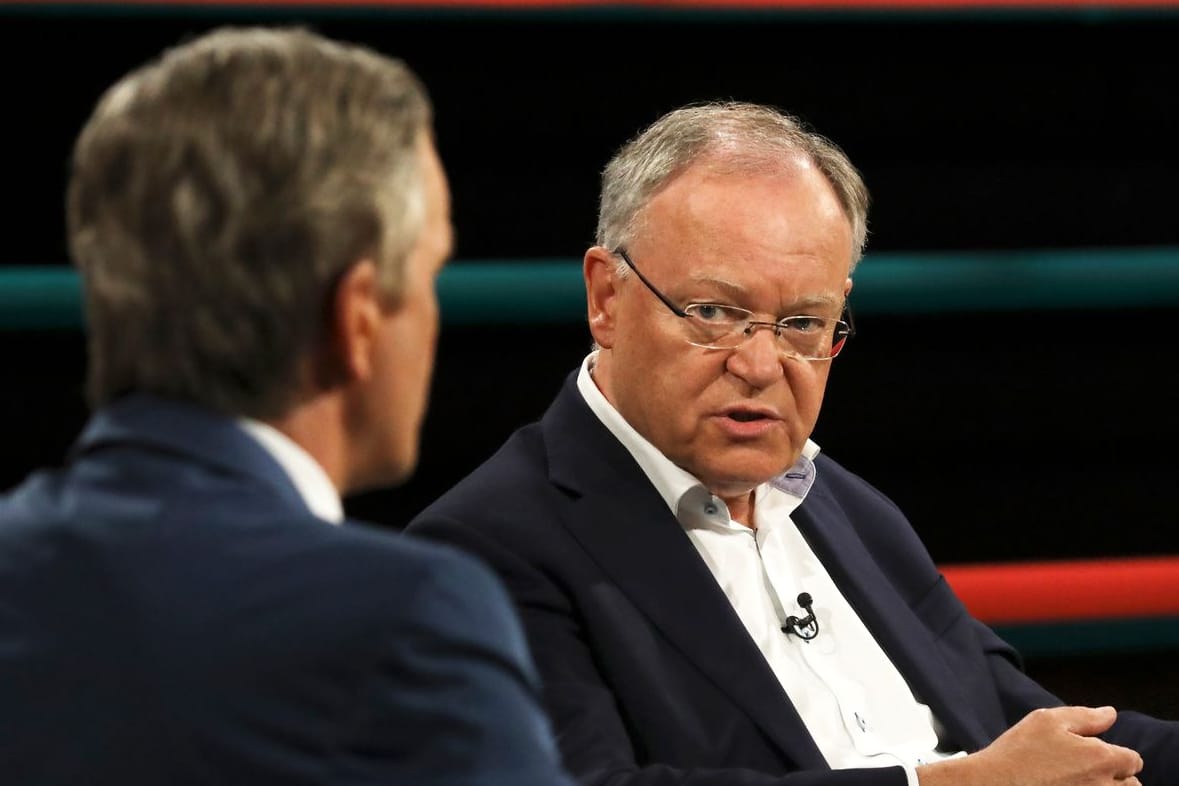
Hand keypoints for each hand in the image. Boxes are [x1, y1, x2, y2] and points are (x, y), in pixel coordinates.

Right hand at [917, 705, 1143, 785]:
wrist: (994, 784)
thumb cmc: (1019, 751)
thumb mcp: (1047, 720)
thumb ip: (1084, 716)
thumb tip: (1110, 714)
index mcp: (1100, 757)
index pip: (1133, 760)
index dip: (1119, 755)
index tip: (1101, 755)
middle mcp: (1103, 785)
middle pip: (1133, 785)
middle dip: (1119, 777)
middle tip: (1092, 772)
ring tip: (1084, 782)